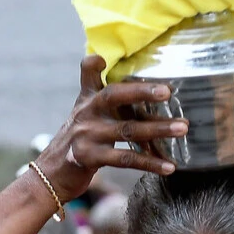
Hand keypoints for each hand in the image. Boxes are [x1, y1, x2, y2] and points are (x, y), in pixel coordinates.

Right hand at [36, 56, 187, 201]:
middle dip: (142, 92)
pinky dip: (149, 163)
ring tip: (182, 128)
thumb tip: (142, 86)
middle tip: (167, 92)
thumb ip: (106, 97)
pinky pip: (125, 159)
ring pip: (127, 130)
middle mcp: (86, 112)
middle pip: (114, 96)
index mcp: (87, 99)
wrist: (51, 175)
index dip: (94, 63)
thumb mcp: (87, 114)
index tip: (105, 58)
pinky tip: (169, 166)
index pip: (87, 73)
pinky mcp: (89, 158)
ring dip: (157, 130)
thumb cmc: (79, 141)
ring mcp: (86, 135)